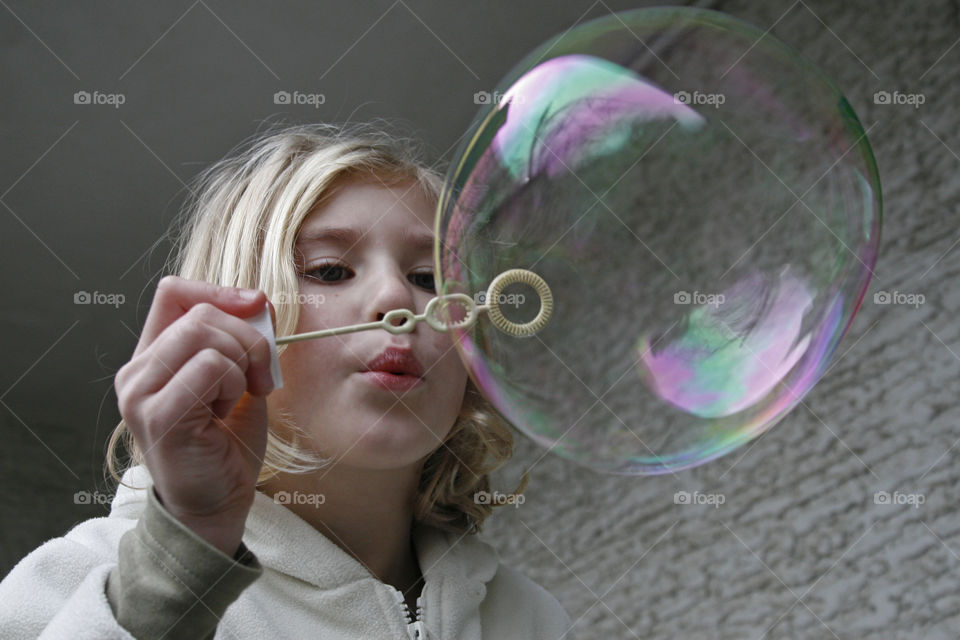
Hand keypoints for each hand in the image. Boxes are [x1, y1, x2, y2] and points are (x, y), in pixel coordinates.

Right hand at [114, 276, 275, 555]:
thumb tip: (258, 300)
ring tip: (240, 397)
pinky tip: (228, 411)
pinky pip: (210, 366)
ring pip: (205, 334)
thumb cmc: (226, 447)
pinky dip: (234, 383)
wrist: (217, 506)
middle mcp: (137, 372)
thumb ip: (242, 341)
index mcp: (152, 358)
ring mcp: (141, 394)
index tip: (257, 308)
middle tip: (262, 375)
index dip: (220, 292)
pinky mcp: (159, 414)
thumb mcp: (239, 381)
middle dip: (248, 337)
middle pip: (198, 312)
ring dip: (243, 362)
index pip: (174, 292)